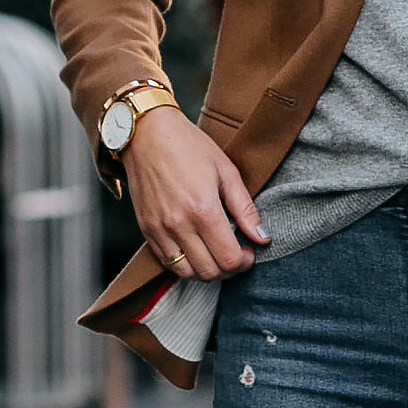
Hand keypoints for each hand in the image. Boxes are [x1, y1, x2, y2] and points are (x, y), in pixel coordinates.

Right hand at [121, 107, 270, 280]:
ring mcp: (159, 230)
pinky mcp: (145, 230)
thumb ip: (245, 209)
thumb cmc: (188, 146)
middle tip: (236, 252)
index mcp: (203, 210)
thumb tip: (262, 237)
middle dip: (229, 268)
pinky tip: (195, 246)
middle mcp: (178, 225)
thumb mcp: (226, 171)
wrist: (146, 134)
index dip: (245, 261)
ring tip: (215, 251)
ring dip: (206, 269)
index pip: (228, 259)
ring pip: (187, 273)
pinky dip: (184, 263)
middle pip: (210, 272)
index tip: (250, 251)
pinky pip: (167, 262)